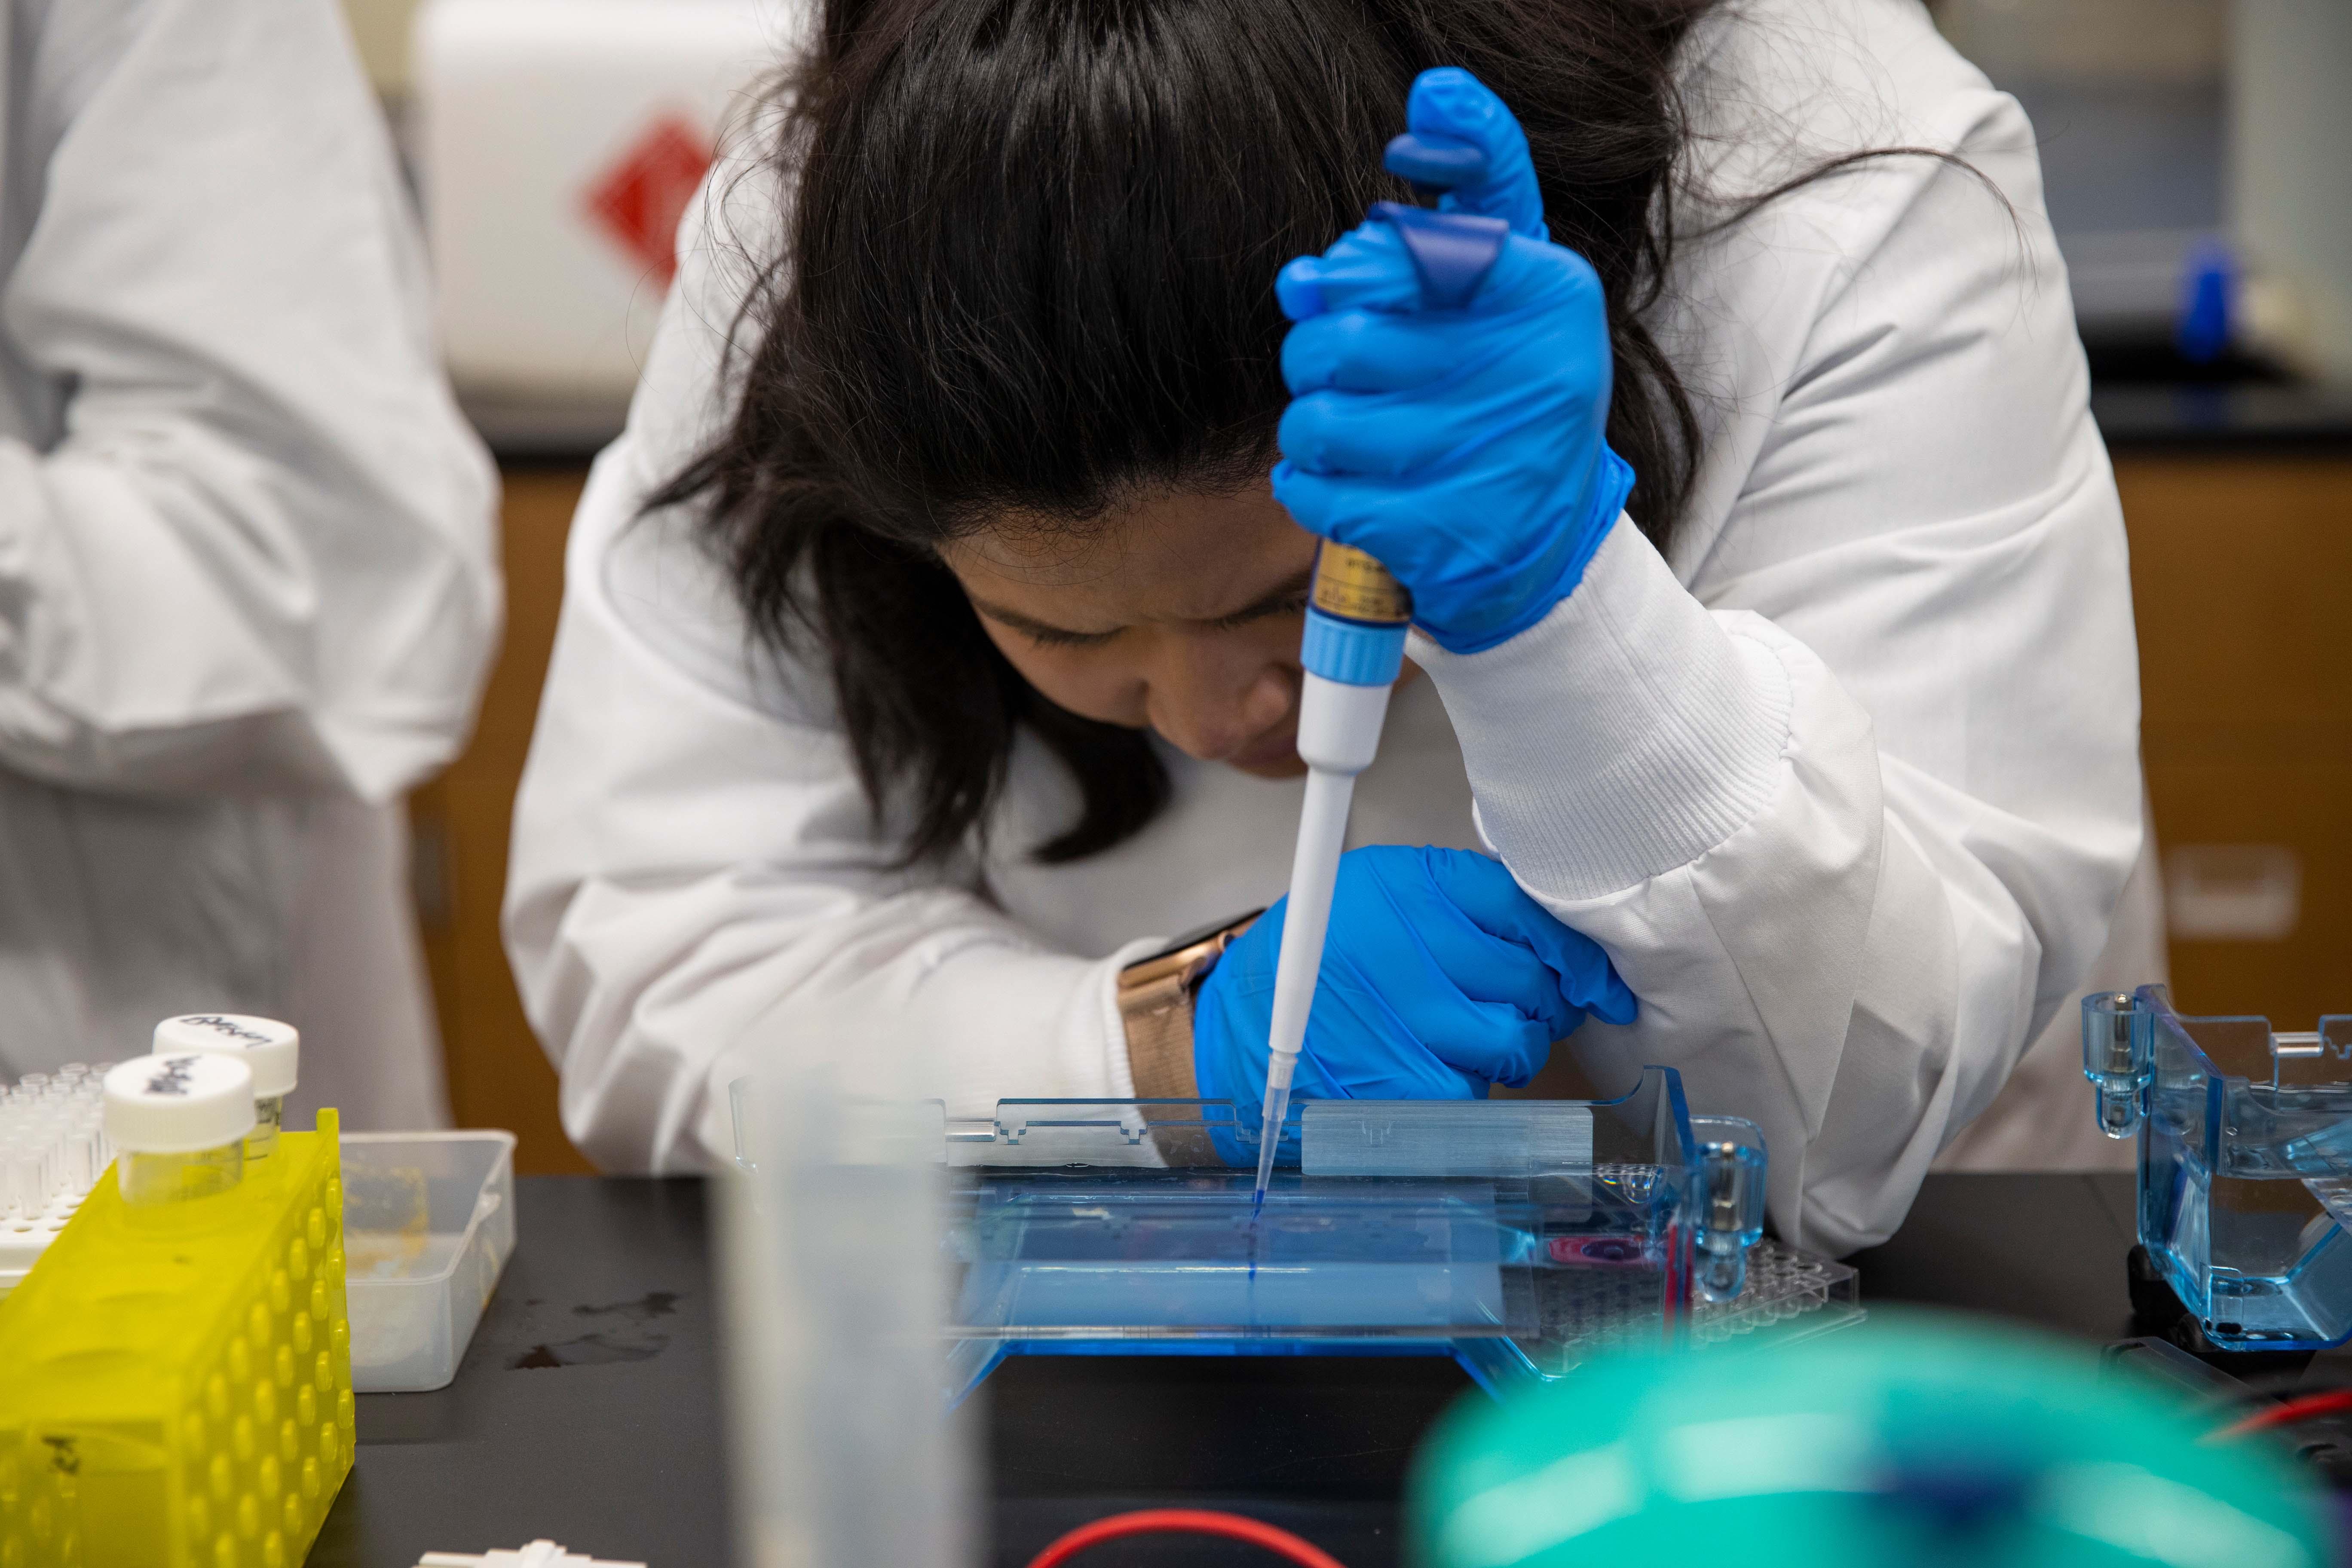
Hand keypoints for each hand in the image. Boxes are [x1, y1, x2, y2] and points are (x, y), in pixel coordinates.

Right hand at [1190, 846, 1635, 1163]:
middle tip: (1528, 1009)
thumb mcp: (1371, 895)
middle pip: (1533, 977)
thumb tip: (1544, 927)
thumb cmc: (1313, 969)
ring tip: (1472, 1039)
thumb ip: (1451, 898)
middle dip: (1546, 1000)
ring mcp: (1410, 1019)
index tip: (1595, 975)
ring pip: (1518, 1039)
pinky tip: (1433, 1068)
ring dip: (1513, 1046)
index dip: (1573, 948)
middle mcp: (1409, 944)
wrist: (1235, 1043)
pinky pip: (1481, 1087)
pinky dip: (1470, 1085)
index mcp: (1404, 887)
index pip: (1525, 909)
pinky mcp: (1408, 1083)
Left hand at [1271, 69, 1633, 655]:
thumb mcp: (1510, 281)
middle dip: (1315, 355)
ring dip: (1310, 427)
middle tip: (1335, 371)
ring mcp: (1486, 460)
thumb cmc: (1504, 388)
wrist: (1543, 540)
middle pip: (1344, 339)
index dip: (1351, 271)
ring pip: (1317, 420)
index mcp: (1548, 293)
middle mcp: (1529, 372)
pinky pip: (1314, 491)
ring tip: (1346, 433)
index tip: (1336, 287)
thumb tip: (1432, 97)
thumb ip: (1462, 196)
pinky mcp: (1441, 533)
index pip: (1410, 250)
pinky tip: (1343, 483)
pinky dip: (1308, 485)